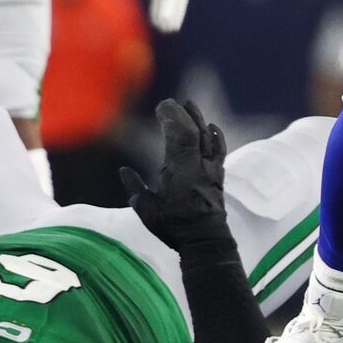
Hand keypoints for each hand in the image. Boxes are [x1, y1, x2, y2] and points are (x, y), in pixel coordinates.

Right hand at [120, 100, 231, 251]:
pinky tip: (212, 127)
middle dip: (181, 114)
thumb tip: (124, 170)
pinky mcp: (218, 176)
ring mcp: (211, 169)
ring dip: (198, 119)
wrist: (205, 240)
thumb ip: (135, 187)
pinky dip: (216, 136)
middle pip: (192, 132)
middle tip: (170, 103)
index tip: (161, 107)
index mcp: (179, 170)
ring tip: (190, 104)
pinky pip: (219, 150)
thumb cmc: (173, 226)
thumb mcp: (146, 209)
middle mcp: (198, 165)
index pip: (178, 135)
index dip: (171, 118)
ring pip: (206, 138)